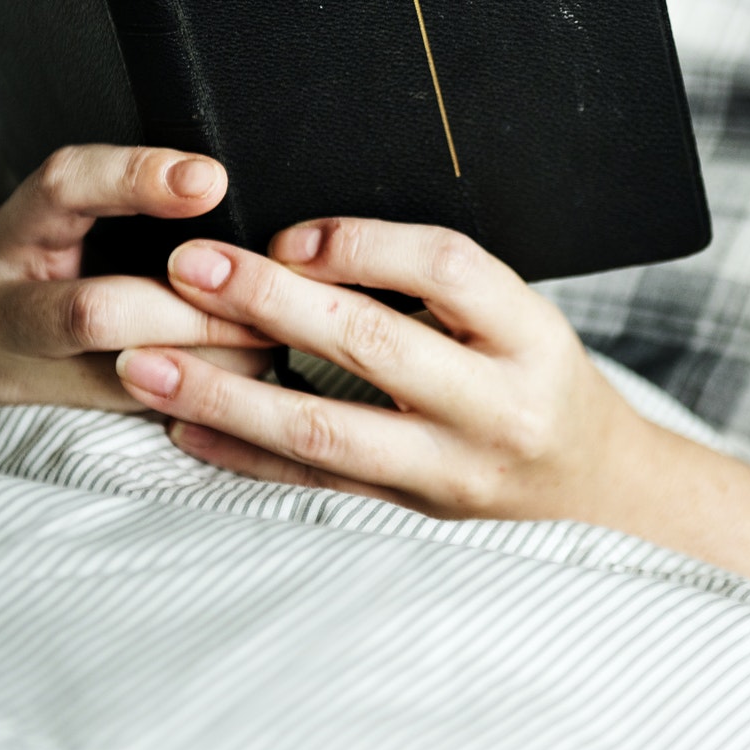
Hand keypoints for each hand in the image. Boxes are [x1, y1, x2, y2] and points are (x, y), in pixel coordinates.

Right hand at [0, 145, 273, 412]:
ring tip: (277, 334)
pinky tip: (251, 368)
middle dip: (192, 308)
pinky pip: (143, 409)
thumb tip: (239, 206)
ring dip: (213, 356)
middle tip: (266, 293)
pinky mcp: (48, 421)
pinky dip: (206, 388)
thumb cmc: (68, 267)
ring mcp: (13, 374)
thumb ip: (140, 207)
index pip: (62, 187)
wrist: (7, 356)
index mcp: (10, 234)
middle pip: (96, 310)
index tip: (210, 180)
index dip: (135, 179)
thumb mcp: (79, 223)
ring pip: (125, 374)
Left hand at [114, 216, 749, 617]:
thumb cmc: (544, 382)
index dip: (364, 244)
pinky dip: (243, 456)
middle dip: (269, 301)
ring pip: (328, 430)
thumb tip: (303, 241)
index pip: (450, 271)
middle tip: (187, 266)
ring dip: (227, 390)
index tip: (289, 231)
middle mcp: (499, 407)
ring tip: (145, 360)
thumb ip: (437, 288)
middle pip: (373, 346)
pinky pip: (315, 486)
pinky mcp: (416, 518)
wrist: (603, 494)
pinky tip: (183, 427)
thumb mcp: (521, 319)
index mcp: (531, 336)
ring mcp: (455, 472)